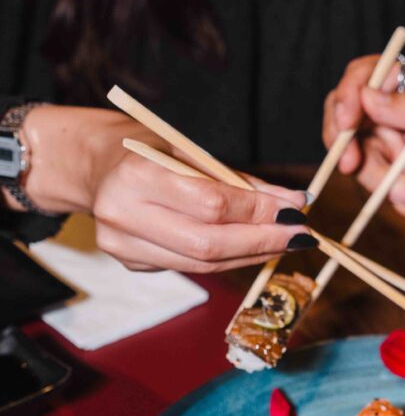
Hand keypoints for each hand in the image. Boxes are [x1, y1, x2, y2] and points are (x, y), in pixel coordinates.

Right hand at [21, 106, 308, 270]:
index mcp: (136, 176)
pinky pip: (191, 266)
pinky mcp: (131, 263)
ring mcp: (123, 246)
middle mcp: (124, 215)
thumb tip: (292, 201)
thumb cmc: (145, 149)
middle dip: (263, 241)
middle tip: (300, 235)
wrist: (93, 167)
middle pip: (209, 243)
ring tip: (284, 242)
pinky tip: (252, 247)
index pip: (211, 204)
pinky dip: (227, 258)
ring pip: (203, 263)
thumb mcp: (189, 149)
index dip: (259, 210)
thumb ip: (237, 179)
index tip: (297, 208)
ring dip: (252, 255)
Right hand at [322, 56, 404, 235]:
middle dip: (343, 142)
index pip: (367, 75)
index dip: (348, 95)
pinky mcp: (398, 182)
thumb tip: (368, 97)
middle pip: (347, 116)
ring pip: (359, 160)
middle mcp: (401, 113)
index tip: (346, 121)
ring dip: (382, 182)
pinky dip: (402, 203)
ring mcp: (397, 150)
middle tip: (350, 164)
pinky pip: (380, 193)